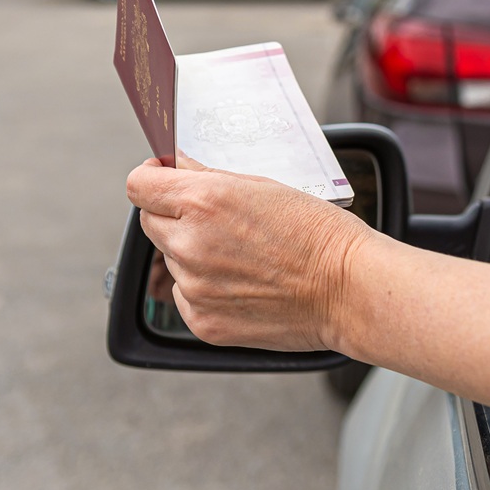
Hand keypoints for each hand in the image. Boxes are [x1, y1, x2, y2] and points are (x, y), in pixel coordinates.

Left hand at [126, 157, 375, 351]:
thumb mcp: (268, 188)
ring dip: (196, 255)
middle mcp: (190, 244)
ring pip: (173, 262)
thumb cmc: (322, 235)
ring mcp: (194, 288)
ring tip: (246, 258)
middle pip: (149, 222)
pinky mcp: (204, 322)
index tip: (163, 180)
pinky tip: (246, 284)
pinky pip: (187, 297)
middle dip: (174, 216)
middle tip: (217, 222)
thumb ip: (212, 178)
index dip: (151, 177)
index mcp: (203, 202)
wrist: (350, 290)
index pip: (139, 184)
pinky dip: (207, 290)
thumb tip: (178, 167)